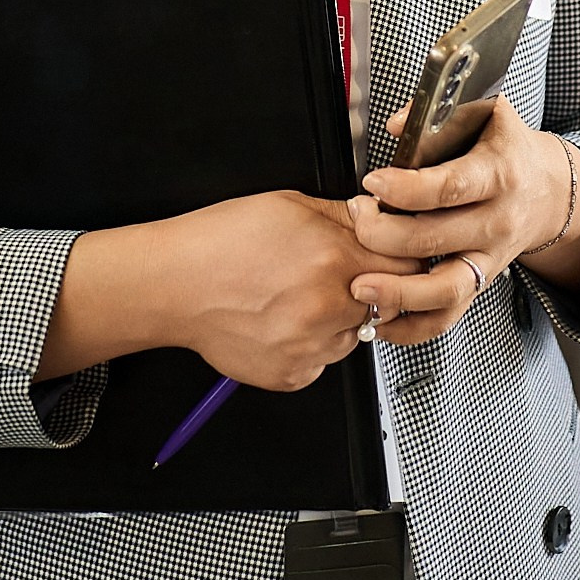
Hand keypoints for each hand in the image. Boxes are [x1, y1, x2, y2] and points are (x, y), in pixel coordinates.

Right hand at [161, 192, 412, 390]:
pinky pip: (323, 360)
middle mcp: (327, 307)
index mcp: (334, 259)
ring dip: (340, 319)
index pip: (406, 265)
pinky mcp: (293, 374)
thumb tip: (379, 218)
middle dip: (371, 288)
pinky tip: (281, 320)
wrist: (173, 285)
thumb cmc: (221, 241)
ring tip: (296, 297)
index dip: (398, 257)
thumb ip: (344, 216)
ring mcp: (311, 347)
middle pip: (387, 304)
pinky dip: (311, 344)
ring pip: (355, 335)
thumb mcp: (289, 205)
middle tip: (333, 275)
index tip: (387, 255)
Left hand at [343, 99, 568, 346]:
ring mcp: (490, 258)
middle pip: (436, 240)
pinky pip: (449, 315)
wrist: (548, 191)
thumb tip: (398, 125)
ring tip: (359, 286)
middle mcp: (497, 222)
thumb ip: (442, 112)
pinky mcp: (481, 283)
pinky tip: (381, 321)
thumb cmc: (507, 148)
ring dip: (399, 293)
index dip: (407, 189)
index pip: (451, 188)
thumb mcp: (487, 113)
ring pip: (447, 290)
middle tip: (357, 217)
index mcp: (498, 174)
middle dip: (384, 235)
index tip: (373, 184)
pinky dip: (413, 326)